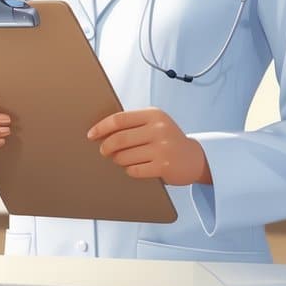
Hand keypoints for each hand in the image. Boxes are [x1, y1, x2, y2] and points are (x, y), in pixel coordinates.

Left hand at [86, 107, 211, 185]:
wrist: (195, 158)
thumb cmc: (168, 140)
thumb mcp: (155, 124)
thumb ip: (134, 124)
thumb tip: (101, 131)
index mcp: (153, 115)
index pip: (119, 119)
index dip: (101, 127)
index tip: (91, 135)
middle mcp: (159, 129)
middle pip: (119, 139)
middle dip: (106, 147)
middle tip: (103, 151)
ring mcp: (162, 147)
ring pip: (125, 156)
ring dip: (118, 160)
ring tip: (120, 160)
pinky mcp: (164, 165)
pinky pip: (135, 170)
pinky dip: (130, 170)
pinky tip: (133, 168)